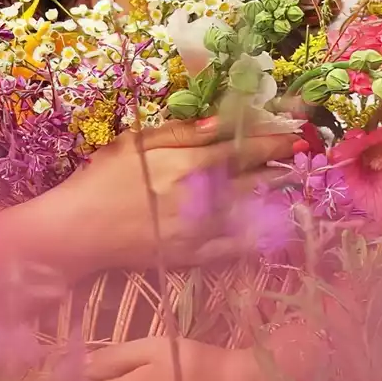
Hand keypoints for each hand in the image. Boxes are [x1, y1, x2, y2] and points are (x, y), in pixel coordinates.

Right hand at [0, 117, 297, 280]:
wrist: (76, 232)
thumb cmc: (101, 180)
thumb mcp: (135, 144)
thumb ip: (179, 133)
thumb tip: (220, 124)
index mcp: (185, 164)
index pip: (241, 148)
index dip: (272, 140)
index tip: (296, 131)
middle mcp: (199, 197)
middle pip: (254, 179)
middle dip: (282, 165)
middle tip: (305, 154)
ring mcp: (199, 230)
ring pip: (251, 211)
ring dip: (276, 195)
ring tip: (295, 183)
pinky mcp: (193, 256)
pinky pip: (235, 247)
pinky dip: (258, 235)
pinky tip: (275, 227)